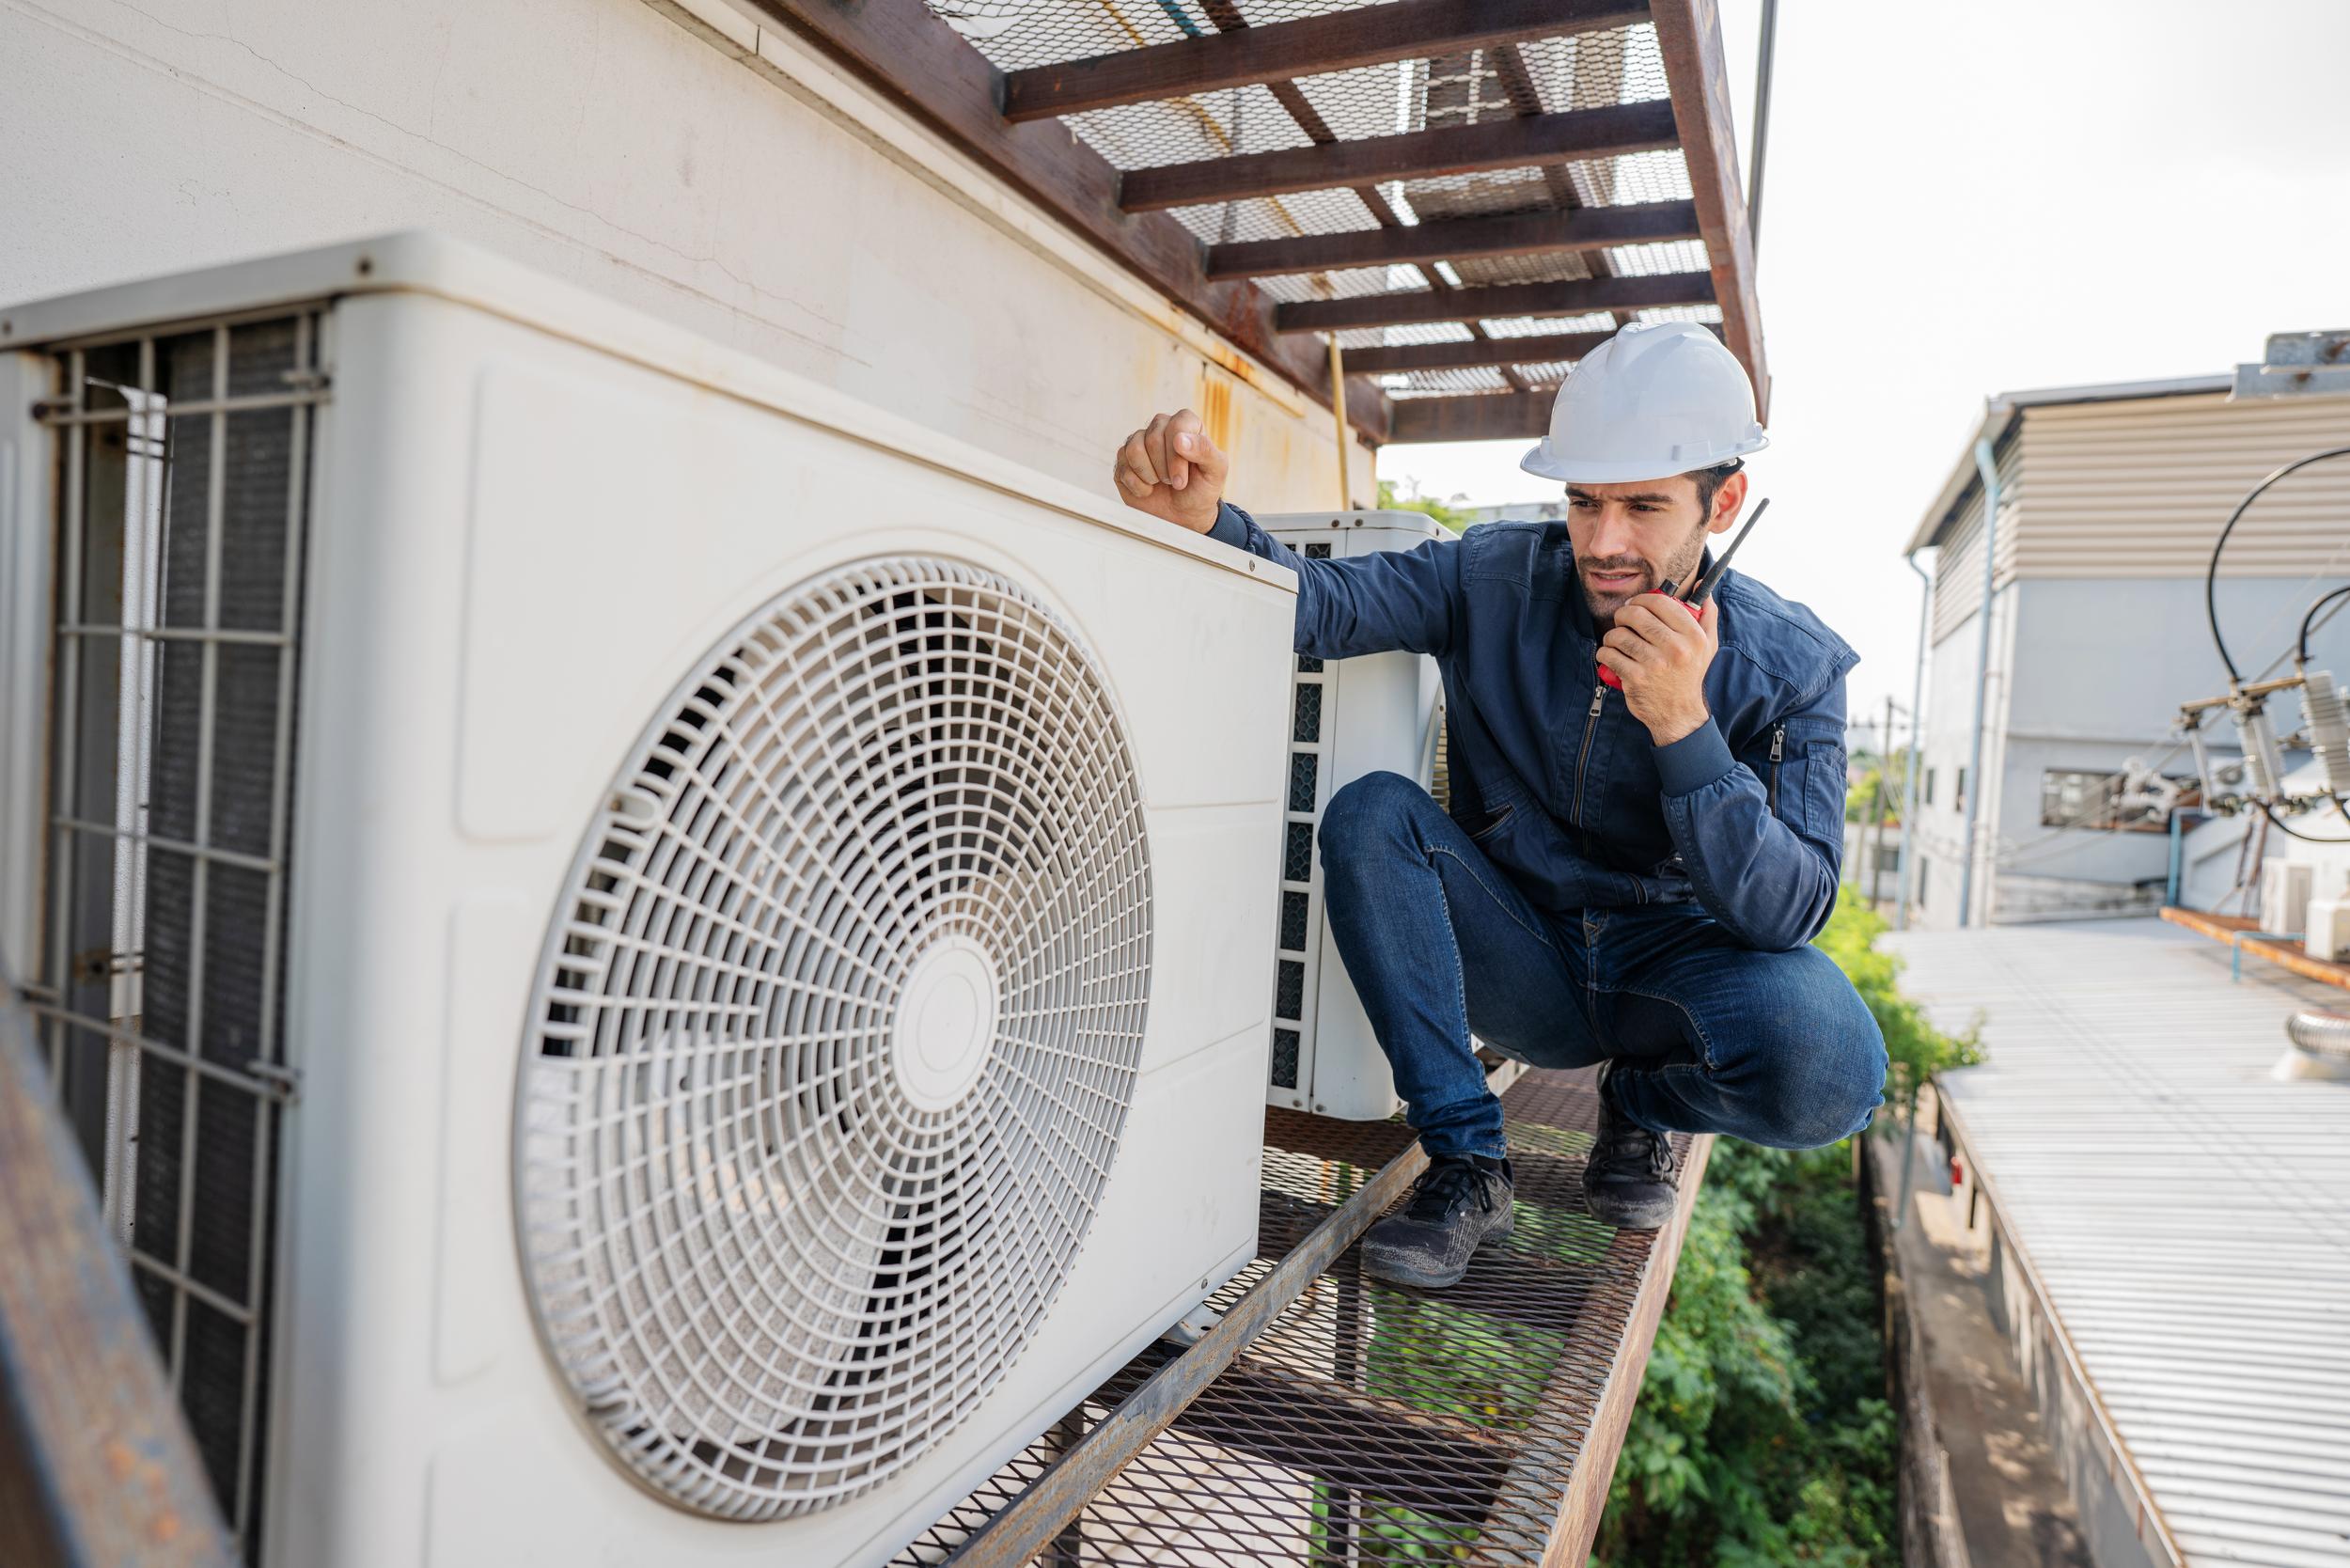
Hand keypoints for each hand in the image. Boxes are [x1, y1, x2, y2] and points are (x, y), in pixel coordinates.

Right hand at [1112, 409, 1227, 533]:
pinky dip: (1138, 485)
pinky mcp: (1124, 458)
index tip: (1182, 479)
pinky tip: (1148, 489)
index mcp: (1186, 423)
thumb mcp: (1216, 471)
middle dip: (1164, 470)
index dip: (1176, 457)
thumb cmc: (1201, 490)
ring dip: (1150, 476)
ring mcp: (1140, 441)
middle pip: (1153, 439)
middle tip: (1174, 481)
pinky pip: (1123, 466)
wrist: (1183, 515)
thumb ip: (1205, 450)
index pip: (1176, 427)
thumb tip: (1179, 439)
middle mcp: (1161, 426)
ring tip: (1161, 482)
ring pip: (1134, 450)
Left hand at [1598, 594, 1718, 745]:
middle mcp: (1676, 648)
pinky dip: (1604, 653)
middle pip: (1636, 615)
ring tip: (1616, 641)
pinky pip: (1609, 654)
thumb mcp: (1708, 645)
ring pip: (1619, 634)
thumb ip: (1707, 614)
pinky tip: (1610, 655)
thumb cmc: (1690, 674)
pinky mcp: (1635, 678)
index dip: (1642, 599)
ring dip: (1612, 635)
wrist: (1678, 713)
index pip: (1660, 603)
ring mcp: (1654, 664)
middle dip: (1623, 614)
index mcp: (1693, 636)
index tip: (1635, 605)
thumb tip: (1700, 585)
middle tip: (1622, 620)